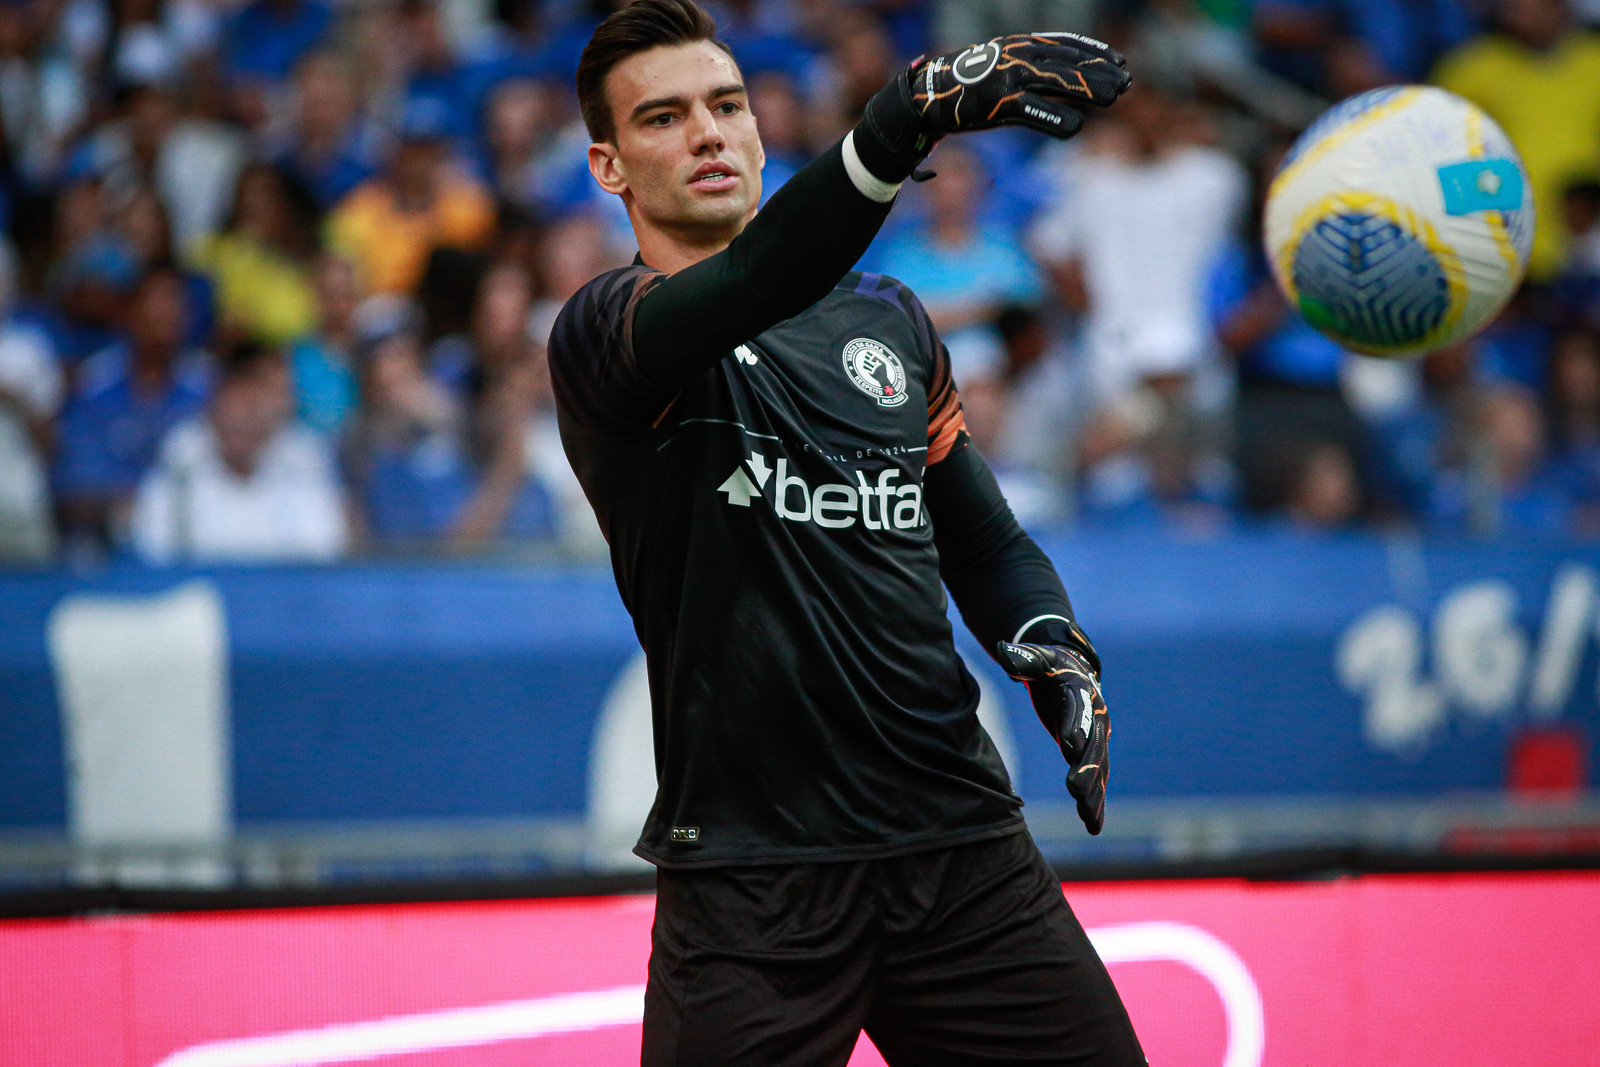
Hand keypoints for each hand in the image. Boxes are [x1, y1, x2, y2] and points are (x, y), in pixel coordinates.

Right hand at [913, 33, 1130, 139]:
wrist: (931, 94)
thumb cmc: (972, 87)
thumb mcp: (1006, 71)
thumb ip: (1035, 76)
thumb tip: (1068, 89)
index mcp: (1022, 45)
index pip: (1067, 44)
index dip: (1096, 52)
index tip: (1120, 62)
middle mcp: (1019, 55)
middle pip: (1069, 60)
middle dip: (1100, 71)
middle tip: (1126, 84)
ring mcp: (1010, 77)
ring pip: (1058, 79)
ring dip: (1089, 88)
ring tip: (1115, 98)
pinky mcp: (1000, 102)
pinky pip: (1035, 110)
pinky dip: (1057, 118)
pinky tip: (1076, 126)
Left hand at [998, 640, 1109, 834]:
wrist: (1073, 671)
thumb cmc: (1050, 666)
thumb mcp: (1037, 660)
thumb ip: (1022, 658)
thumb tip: (1002, 650)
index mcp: (1082, 692)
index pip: (1078, 711)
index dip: (1075, 727)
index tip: (1070, 744)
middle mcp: (1096, 717)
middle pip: (1093, 746)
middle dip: (1086, 769)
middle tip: (1076, 791)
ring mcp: (1097, 737)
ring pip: (1098, 769)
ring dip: (1094, 794)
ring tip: (1088, 818)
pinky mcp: (1091, 753)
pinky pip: (1096, 780)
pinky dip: (1095, 803)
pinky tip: (1093, 826)